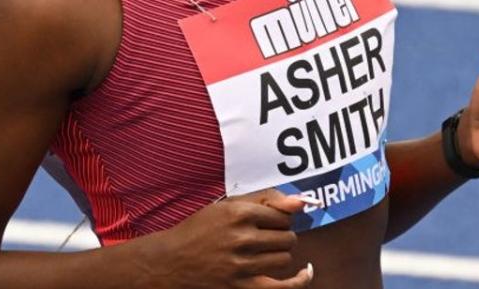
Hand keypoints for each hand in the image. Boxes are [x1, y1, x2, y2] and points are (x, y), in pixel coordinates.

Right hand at [149, 189, 313, 288]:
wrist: (172, 261)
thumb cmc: (201, 229)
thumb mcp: (227, 205)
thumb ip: (265, 199)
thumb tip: (301, 202)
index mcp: (239, 213)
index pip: (281, 216)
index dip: (277, 219)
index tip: (267, 221)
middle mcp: (243, 238)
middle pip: (286, 236)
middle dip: (279, 235)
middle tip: (263, 237)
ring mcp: (243, 265)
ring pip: (284, 257)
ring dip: (279, 254)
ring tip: (264, 252)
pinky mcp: (242, 287)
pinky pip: (283, 287)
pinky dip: (299, 281)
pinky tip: (306, 272)